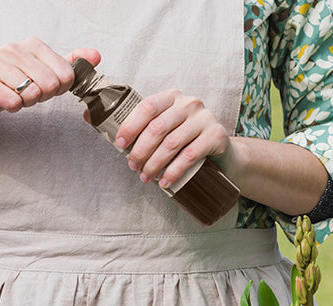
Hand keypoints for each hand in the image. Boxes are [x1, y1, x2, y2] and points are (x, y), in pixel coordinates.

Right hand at [0, 37, 100, 122]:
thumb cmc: (12, 82)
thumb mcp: (43, 69)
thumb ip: (69, 63)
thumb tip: (95, 56)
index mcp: (32, 44)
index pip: (66, 73)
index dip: (60, 88)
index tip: (45, 86)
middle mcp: (13, 49)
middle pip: (50, 85)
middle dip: (43, 96)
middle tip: (29, 93)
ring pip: (32, 94)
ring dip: (27, 102)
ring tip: (16, 95)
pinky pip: (13, 102)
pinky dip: (13, 107)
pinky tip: (5, 100)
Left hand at [116, 90, 234, 188]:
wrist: (225, 153)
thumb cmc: (189, 140)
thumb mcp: (169, 127)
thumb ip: (147, 126)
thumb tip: (107, 132)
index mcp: (173, 97)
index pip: (147, 107)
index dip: (130, 126)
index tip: (120, 144)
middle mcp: (189, 104)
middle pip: (157, 128)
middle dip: (141, 150)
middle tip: (133, 166)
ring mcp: (205, 119)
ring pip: (171, 143)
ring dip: (154, 164)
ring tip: (146, 177)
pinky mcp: (216, 136)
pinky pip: (189, 156)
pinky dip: (173, 171)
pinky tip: (165, 181)